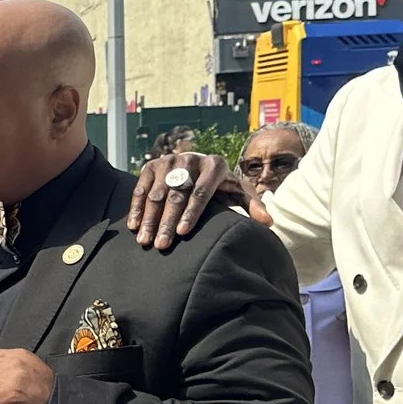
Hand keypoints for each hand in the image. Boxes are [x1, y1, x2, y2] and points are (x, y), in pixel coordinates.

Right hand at [125, 152, 250, 247]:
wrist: (198, 165)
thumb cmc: (220, 186)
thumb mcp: (237, 192)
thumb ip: (251, 205)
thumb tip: (268, 223)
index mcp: (215, 165)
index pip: (201, 191)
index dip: (191, 212)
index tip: (182, 233)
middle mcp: (190, 159)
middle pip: (176, 194)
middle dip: (167, 221)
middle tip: (162, 245)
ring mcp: (168, 160)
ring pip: (156, 193)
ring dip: (149, 218)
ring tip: (145, 241)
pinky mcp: (151, 164)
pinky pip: (140, 188)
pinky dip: (135, 207)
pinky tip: (134, 226)